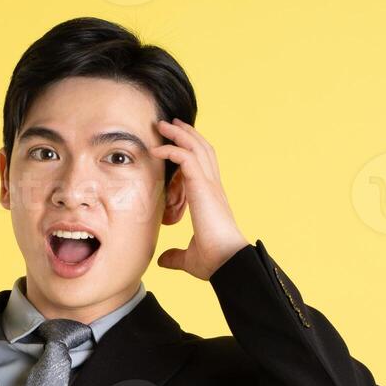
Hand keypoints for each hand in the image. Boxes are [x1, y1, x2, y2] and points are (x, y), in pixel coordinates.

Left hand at [152, 118, 251, 279]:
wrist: (228, 262)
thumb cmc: (215, 261)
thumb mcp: (190, 258)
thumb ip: (176, 255)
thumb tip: (164, 260)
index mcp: (212, 199)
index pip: (203, 166)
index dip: (191, 151)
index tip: (176, 144)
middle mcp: (213, 187)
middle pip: (202, 149)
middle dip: (186, 134)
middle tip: (171, 123)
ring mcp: (210, 185)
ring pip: (196, 148)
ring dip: (179, 134)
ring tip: (163, 124)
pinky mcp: (203, 188)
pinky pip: (186, 159)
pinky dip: (172, 150)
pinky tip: (157, 150)